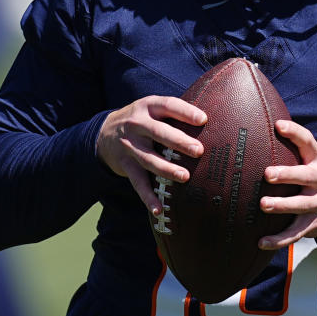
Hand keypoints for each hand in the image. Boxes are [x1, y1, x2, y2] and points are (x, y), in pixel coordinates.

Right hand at [97, 96, 206, 214]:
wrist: (104, 132)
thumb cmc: (142, 119)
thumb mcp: (152, 108)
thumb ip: (174, 112)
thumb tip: (213, 120)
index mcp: (148, 106)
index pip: (168, 106)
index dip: (185, 112)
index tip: (203, 120)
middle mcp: (136, 124)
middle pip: (159, 132)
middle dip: (179, 141)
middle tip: (198, 150)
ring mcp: (130, 145)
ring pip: (149, 159)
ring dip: (167, 169)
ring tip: (185, 176)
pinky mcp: (125, 164)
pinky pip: (138, 182)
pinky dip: (148, 197)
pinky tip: (159, 209)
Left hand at [258, 119, 316, 249]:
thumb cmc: (316, 177)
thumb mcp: (312, 160)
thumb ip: (294, 146)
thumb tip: (263, 123)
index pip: (309, 143)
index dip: (295, 133)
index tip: (278, 125)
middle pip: (306, 176)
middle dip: (288, 175)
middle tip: (268, 173)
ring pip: (300, 206)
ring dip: (282, 205)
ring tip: (264, 204)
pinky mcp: (312, 225)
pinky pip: (295, 233)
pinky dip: (278, 240)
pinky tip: (261, 242)